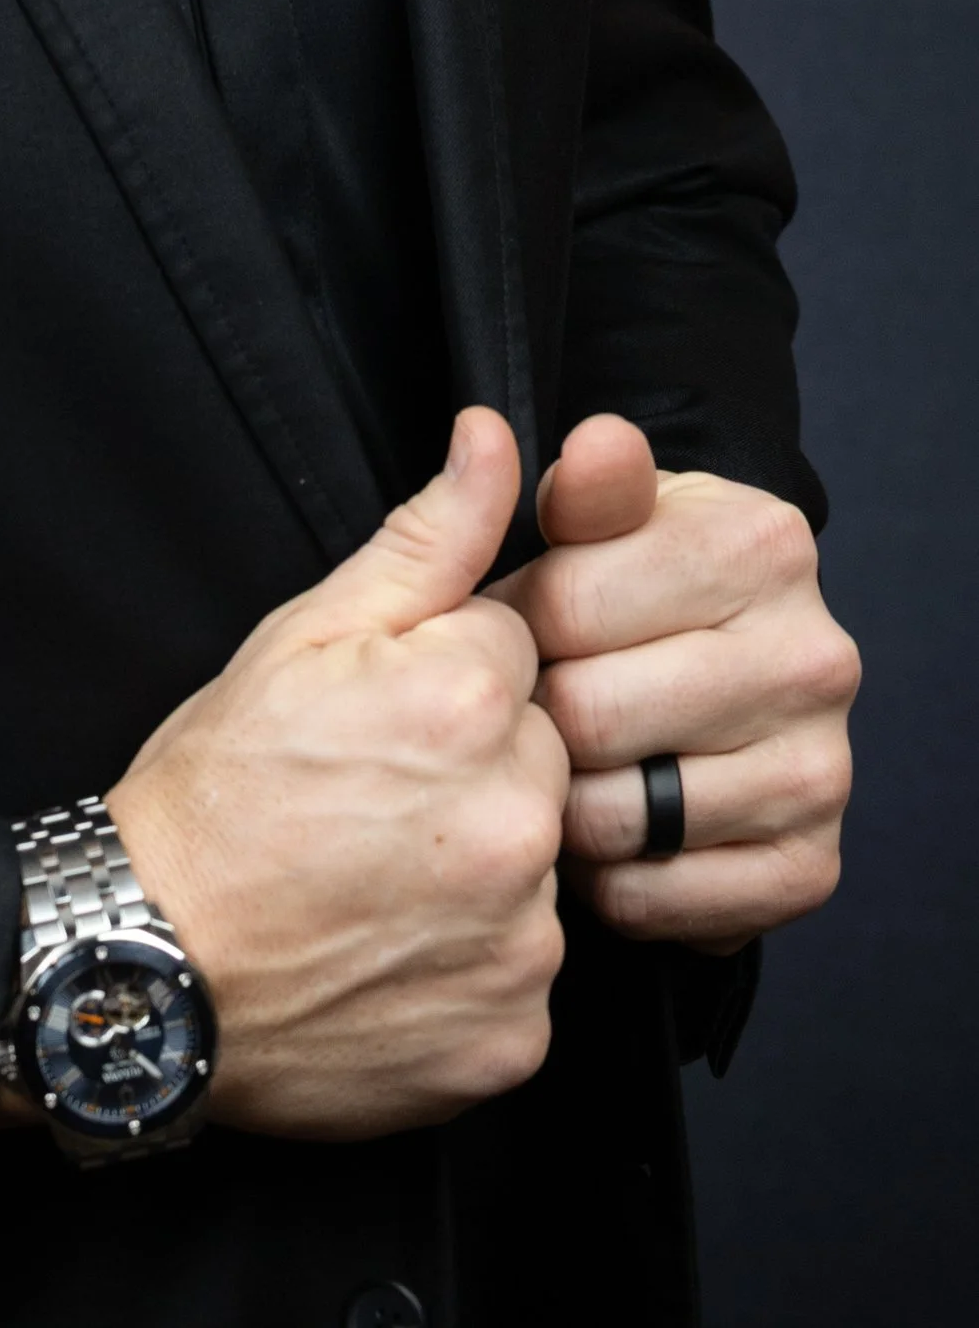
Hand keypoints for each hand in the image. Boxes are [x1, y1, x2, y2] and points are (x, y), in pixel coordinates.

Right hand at [101, 408, 567, 1138]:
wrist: (149, 966)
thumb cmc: (214, 792)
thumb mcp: (302, 634)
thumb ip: (424, 537)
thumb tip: (494, 438)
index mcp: (472, 701)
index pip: (514, 650)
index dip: (439, 676)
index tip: (374, 720)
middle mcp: (519, 821)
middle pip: (536, 758)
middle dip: (471, 768)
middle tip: (368, 801)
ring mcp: (523, 942)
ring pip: (533, 869)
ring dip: (474, 868)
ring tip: (371, 879)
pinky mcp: (513, 1037)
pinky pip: (521, 979)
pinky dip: (467, 967)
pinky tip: (388, 951)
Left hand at [504, 415, 856, 953]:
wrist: (709, 685)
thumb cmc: (629, 590)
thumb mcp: (600, 517)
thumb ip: (581, 486)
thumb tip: (578, 441)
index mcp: (763, 544)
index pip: (569, 600)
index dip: (515, 620)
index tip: (519, 624)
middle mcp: (815, 656)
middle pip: (591, 712)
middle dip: (536, 716)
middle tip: (535, 706)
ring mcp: (822, 769)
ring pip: (619, 813)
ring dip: (565, 804)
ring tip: (569, 766)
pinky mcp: (809, 868)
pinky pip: (658, 896)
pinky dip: (611, 880)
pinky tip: (615, 833)